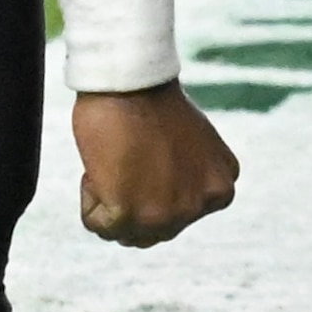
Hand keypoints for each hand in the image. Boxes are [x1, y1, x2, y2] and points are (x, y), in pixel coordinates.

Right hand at [72, 83, 239, 245]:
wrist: (129, 79)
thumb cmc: (151, 101)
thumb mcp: (192, 146)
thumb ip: (188, 179)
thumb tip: (161, 203)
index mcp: (222, 188)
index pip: (179, 215)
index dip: (152, 186)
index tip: (149, 152)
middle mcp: (200, 206)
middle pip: (153, 230)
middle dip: (130, 200)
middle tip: (127, 157)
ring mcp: (167, 214)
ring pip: (123, 232)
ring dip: (109, 200)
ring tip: (115, 161)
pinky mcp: (129, 214)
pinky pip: (97, 224)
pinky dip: (89, 197)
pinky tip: (101, 166)